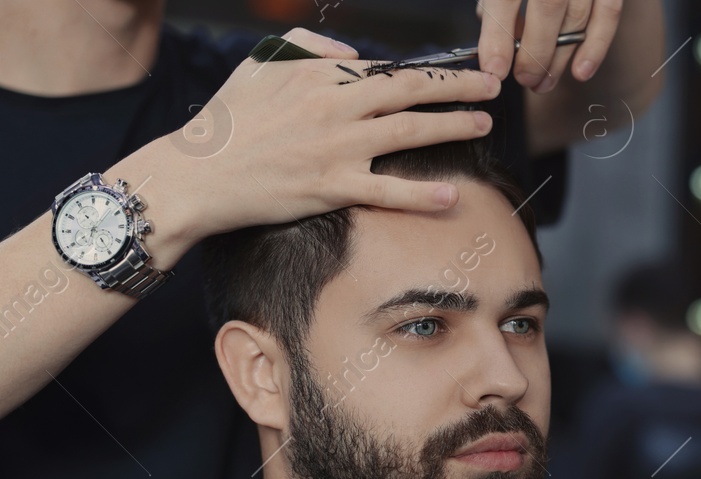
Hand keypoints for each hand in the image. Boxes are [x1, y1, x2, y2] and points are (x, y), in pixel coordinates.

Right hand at [112, 27, 502, 253]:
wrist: (196, 175)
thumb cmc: (225, 122)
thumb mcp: (259, 65)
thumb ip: (307, 47)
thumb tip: (352, 55)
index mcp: (318, 74)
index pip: (385, 69)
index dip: (425, 72)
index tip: (453, 75)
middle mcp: (333, 105)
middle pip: (410, 89)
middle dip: (458, 86)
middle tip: (492, 85)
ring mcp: (335, 147)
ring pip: (408, 131)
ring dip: (453, 126)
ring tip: (483, 124)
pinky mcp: (331, 186)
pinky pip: (385, 190)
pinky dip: (420, 194)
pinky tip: (450, 195)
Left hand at [475, 0, 624, 92]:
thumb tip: (495, 35)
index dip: (498, 36)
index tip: (494, 68)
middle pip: (548, 8)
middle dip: (534, 54)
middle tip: (524, 80)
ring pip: (578, 17)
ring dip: (561, 58)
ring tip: (543, 83)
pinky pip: (609, 13)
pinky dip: (596, 46)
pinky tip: (581, 71)